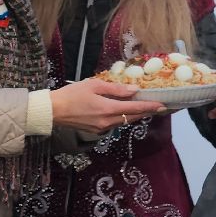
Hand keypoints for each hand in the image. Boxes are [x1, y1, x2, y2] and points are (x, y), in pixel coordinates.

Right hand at [50, 80, 165, 135]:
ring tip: (145, 108)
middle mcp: (107, 122)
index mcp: (107, 109)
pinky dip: (123, 117)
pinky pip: (115, 124)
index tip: (163, 105)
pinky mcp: (96, 131)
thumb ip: (115, 89)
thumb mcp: (94, 86)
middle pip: (132, 117)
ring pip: (124, 122)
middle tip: (159, 107)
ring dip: (135, 115)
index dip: (150, 106)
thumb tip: (133, 90)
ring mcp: (102, 128)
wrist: (53, 111)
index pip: (134, 108)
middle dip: (146, 112)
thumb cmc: (71, 95)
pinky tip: (125, 111)